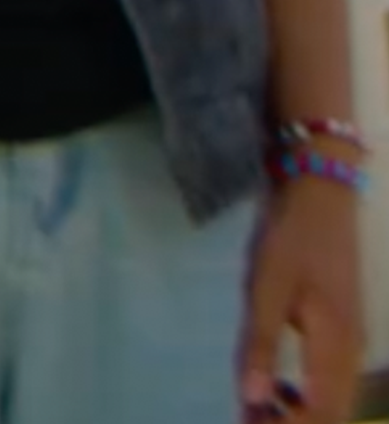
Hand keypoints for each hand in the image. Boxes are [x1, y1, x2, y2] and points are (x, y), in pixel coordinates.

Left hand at [241, 170, 361, 423]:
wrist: (321, 196)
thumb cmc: (291, 241)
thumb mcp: (265, 290)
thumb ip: (260, 346)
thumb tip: (253, 399)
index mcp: (335, 347)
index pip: (324, 415)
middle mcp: (350, 352)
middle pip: (332, 414)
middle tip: (248, 420)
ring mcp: (349, 342)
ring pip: (332, 399)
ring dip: (297, 414)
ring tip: (255, 410)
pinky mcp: (340, 330)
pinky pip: (328, 379)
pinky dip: (303, 394)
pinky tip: (274, 387)